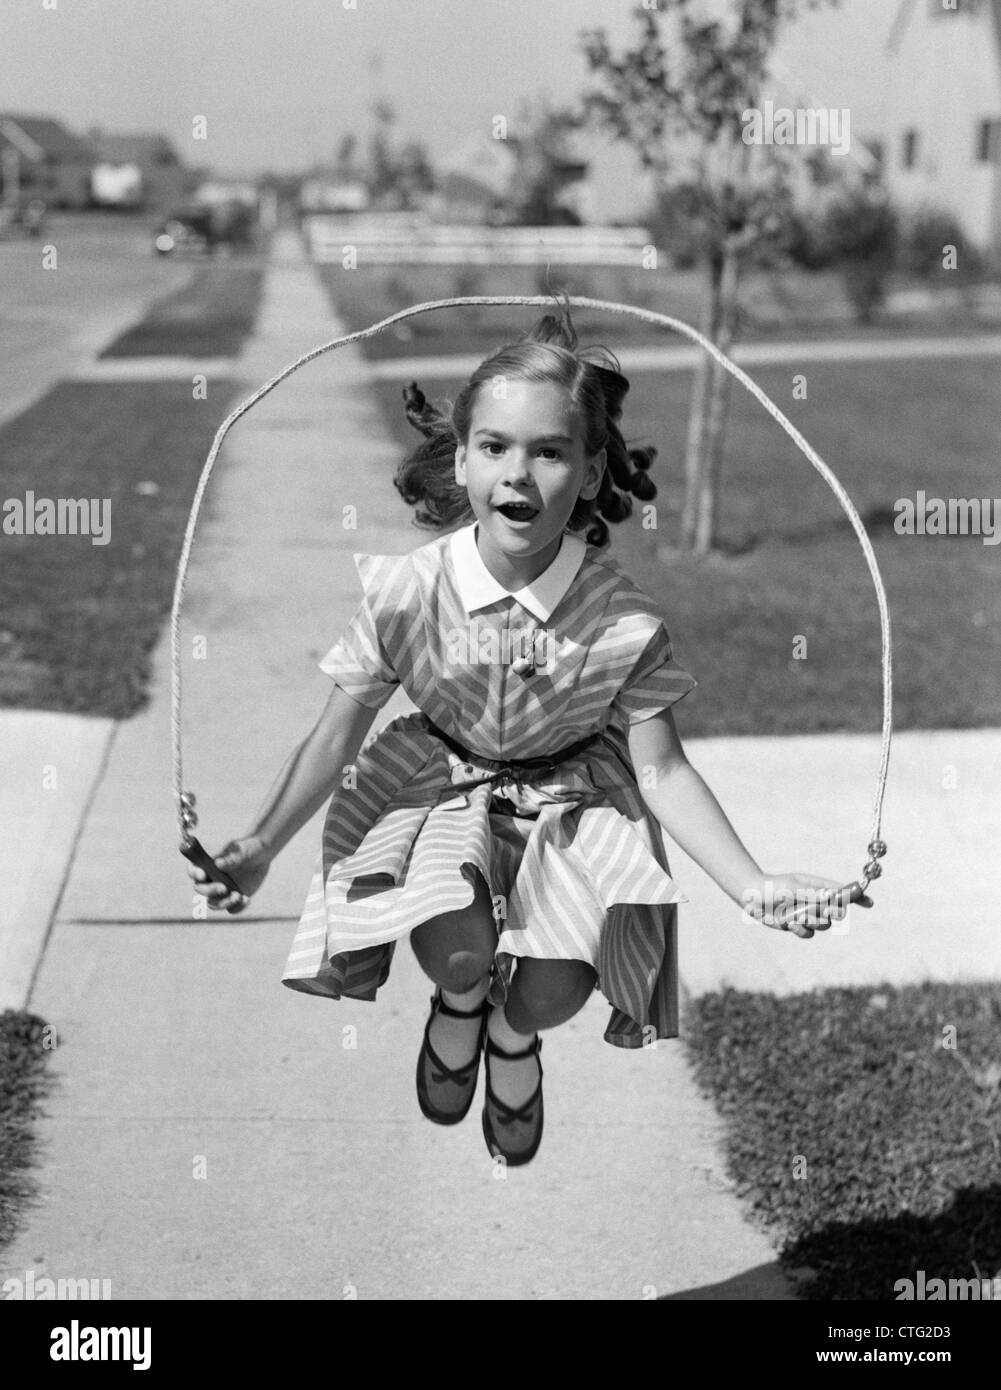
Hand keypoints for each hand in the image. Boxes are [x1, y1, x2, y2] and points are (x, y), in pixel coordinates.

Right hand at [188, 835, 271, 913]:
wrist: (262, 855)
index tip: (202, 875)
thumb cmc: (248, 848)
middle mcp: (211, 879)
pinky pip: (231, 909)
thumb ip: (232, 858)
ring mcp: (222, 890)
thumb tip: (218, 864)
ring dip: (223, 903)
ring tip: (238, 896)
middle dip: (210, 891)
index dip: (194, 873)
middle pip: (201, 890)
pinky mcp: (234, 898)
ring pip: (214, 903)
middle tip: (224, 888)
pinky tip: (246, 899)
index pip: (193, 870)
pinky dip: (237, 907)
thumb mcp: (242, 850)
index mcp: (208, 864)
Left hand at [743, 872, 872, 939]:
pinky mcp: (797, 926)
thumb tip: (835, 897)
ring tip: (796, 914)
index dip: (856, 898)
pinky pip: (808, 934)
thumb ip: (815, 894)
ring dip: (812, 921)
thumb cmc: (773, 887)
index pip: (842, 892)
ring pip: (823, 925)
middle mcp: (815, 901)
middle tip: (825, 911)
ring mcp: (807, 915)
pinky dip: (800, 930)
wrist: (752, 898)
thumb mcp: (794, 888)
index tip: (869, 903)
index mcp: (817, 886)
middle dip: (832, 914)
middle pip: (837, 913)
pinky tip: (789, 923)